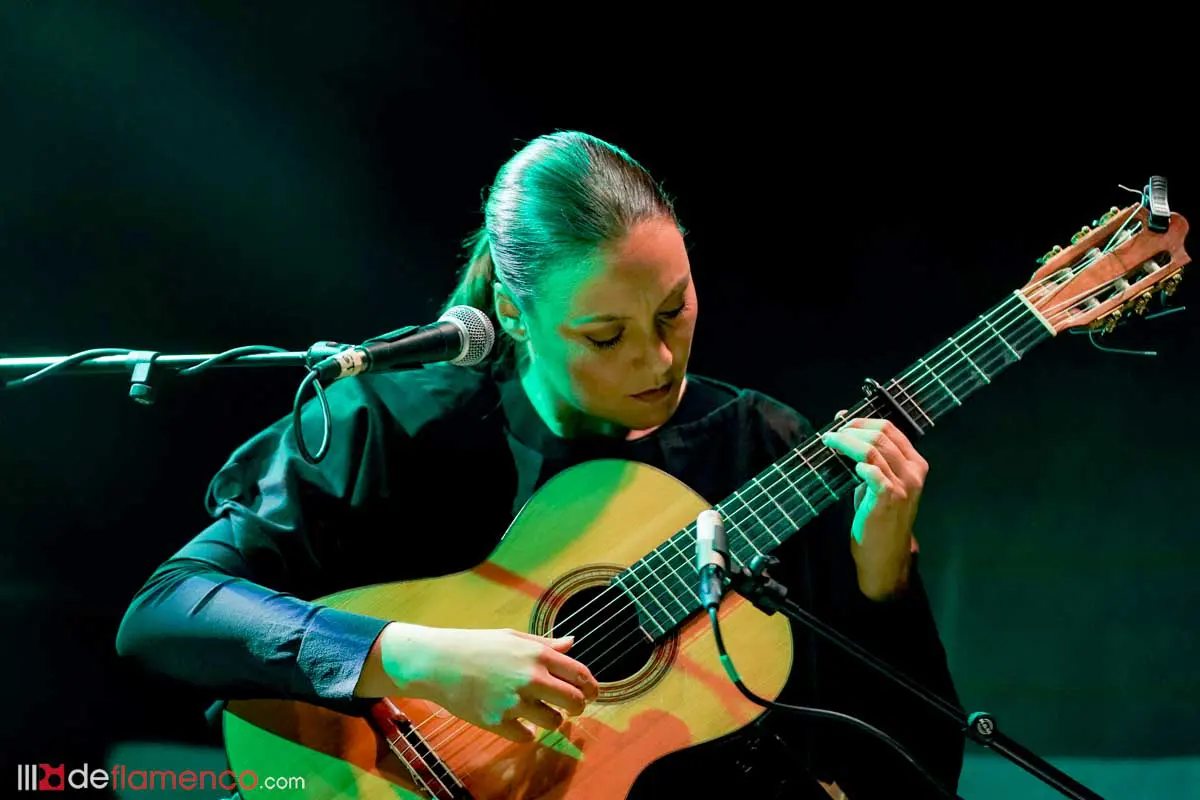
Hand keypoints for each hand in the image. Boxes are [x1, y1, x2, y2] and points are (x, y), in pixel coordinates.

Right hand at [375, 623, 599, 742]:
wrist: (438, 663)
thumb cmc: (476, 646)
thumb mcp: (513, 638)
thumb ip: (545, 644)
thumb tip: (571, 643)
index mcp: (537, 655)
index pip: (580, 675)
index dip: (591, 687)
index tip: (591, 693)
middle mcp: (530, 678)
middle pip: (574, 702)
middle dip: (578, 707)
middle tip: (572, 708)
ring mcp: (514, 702)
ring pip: (553, 722)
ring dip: (551, 719)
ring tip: (538, 711)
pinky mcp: (497, 722)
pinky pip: (527, 736)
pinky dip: (526, 731)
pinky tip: (516, 720)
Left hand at [821, 414, 926, 597]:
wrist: (885, 555)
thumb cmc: (879, 518)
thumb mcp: (878, 484)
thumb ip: (869, 460)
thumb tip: (846, 431)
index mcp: (915, 463)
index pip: (890, 428)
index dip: (863, 420)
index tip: (841, 421)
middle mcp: (914, 471)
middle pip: (881, 434)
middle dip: (852, 429)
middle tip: (832, 433)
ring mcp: (904, 484)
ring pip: (872, 448)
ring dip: (846, 442)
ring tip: (830, 442)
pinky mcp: (889, 498)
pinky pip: (872, 471)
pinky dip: (858, 465)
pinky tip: (850, 467)